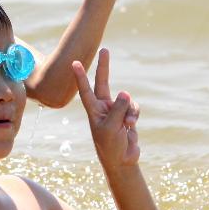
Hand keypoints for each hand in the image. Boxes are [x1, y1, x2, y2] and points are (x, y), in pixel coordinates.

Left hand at [74, 49, 139, 167]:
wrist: (122, 160)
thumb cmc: (110, 146)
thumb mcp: (112, 128)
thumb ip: (118, 109)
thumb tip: (125, 92)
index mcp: (93, 110)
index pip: (85, 90)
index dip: (80, 76)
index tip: (74, 62)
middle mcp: (103, 106)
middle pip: (103, 81)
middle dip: (104, 66)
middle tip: (104, 49)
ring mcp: (115, 109)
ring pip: (126, 99)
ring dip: (129, 110)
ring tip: (127, 124)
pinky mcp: (127, 114)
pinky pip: (133, 107)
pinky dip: (134, 114)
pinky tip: (131, 126)